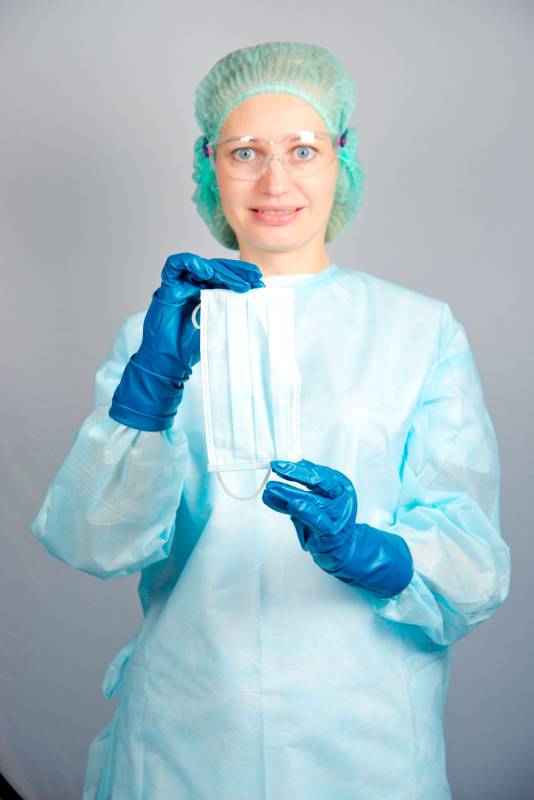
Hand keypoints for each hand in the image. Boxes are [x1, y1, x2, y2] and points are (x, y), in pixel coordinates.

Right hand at [109, 252, 263, 430]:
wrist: (169, 361)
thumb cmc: (191, 348)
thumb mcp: (218, 326)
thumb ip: (230, 312)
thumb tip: (255, 304)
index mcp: (206, 295)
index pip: (225, 278)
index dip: (242, 277)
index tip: (259, 283)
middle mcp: (193, 287)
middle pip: (215, 269)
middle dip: (236, 272)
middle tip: (254, 277)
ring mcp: (180, 286)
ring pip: (200, 265)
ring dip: (220, 271)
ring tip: (237, 282)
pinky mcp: (167, 288)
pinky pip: (175, 265)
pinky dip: (190, 263)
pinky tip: (206, 273)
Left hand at [262, 458, 413, 597]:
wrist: (341, 548)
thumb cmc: (327, 522)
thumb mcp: (314, 501)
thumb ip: (300, 488)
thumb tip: (283, 471)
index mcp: (340, 486)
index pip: (318, 473)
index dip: (298, 467)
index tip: (280, 464)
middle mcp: (342, 498)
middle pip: (319, 482)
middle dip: (294, 474)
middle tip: (276, 469)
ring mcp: (339, 516)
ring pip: (313, 500)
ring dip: (290, 494)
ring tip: (272, 489)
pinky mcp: (332, 533)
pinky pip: (318, 521)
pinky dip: (306, 512)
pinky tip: (294, 506)